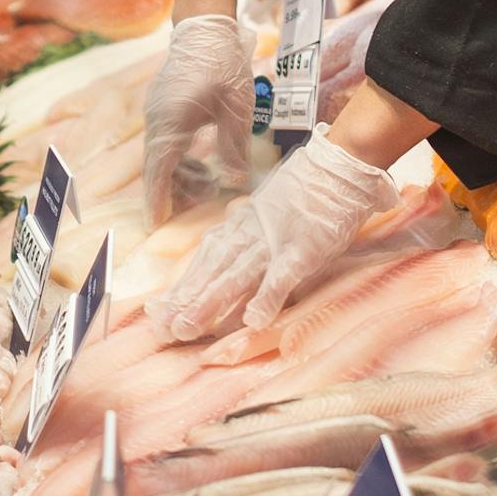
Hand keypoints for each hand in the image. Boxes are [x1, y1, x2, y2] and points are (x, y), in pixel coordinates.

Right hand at [142, 13, 255, 226]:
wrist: (205, 27)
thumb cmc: (223, 65)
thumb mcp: (236, 109)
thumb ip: (233, 147)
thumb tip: (234, 181)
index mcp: (171, 123)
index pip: (159, 171)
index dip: (158, 199)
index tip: (156, 224)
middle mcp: (157, 120)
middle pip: (156, 166)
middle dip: (168, 193)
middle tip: (181, 216)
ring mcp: (156, 112)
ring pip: (161, 154)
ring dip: (177, 174)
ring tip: (201, 191)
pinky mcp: (162, 105)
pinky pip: (165, 140)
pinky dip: (177, 157)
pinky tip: (198, 164)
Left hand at [151, 128, 399, 342]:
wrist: (338, 165)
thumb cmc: (306, 190)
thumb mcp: (268, 212)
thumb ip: (249, 235)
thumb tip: (226, 262)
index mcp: (240, 226)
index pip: (204, 260)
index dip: (181, 287)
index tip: (158, 311)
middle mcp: (248, 235)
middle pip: (211, 272)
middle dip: (185, 302)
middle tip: (162, 330)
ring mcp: (273, 243)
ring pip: (235, 276)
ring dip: (210, 303)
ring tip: (187, 329)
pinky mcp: (302, 250)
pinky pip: (281, 277)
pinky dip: (267, 298)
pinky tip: (253, 321)